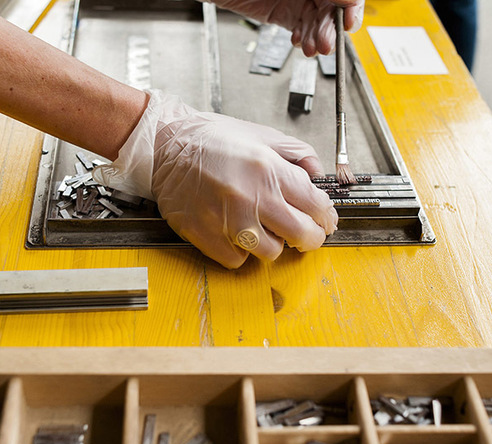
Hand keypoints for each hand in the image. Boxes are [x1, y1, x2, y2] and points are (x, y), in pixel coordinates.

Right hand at [95, 90, 337, 268]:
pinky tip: (236, 235)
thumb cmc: (211, 139)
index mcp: (269, 170)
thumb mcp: (261, 135)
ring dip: (273, 244)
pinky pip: (237, 260)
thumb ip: (296, 153)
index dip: (327, 218)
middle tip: (307, 235)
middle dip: (311, 238)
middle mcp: (252, 197)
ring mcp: (227, 220)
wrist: (165, 146)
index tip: (325, 221)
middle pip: (301, 236)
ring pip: (270, 253)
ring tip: (264, 230)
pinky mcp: (205, 236)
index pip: (316, 206)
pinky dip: (241, 251)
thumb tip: (318, 174)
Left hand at [209, 0, 364, 55]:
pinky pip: (301, 27)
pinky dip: (305, 38)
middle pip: (333, 7)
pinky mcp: (283, 13)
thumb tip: (349, 0)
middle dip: (331, 27)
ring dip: (318, 37)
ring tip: (313, 48)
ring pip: (318, 20)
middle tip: (326, 44)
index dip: (351, 6)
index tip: (349, 22)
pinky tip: (303, 44)